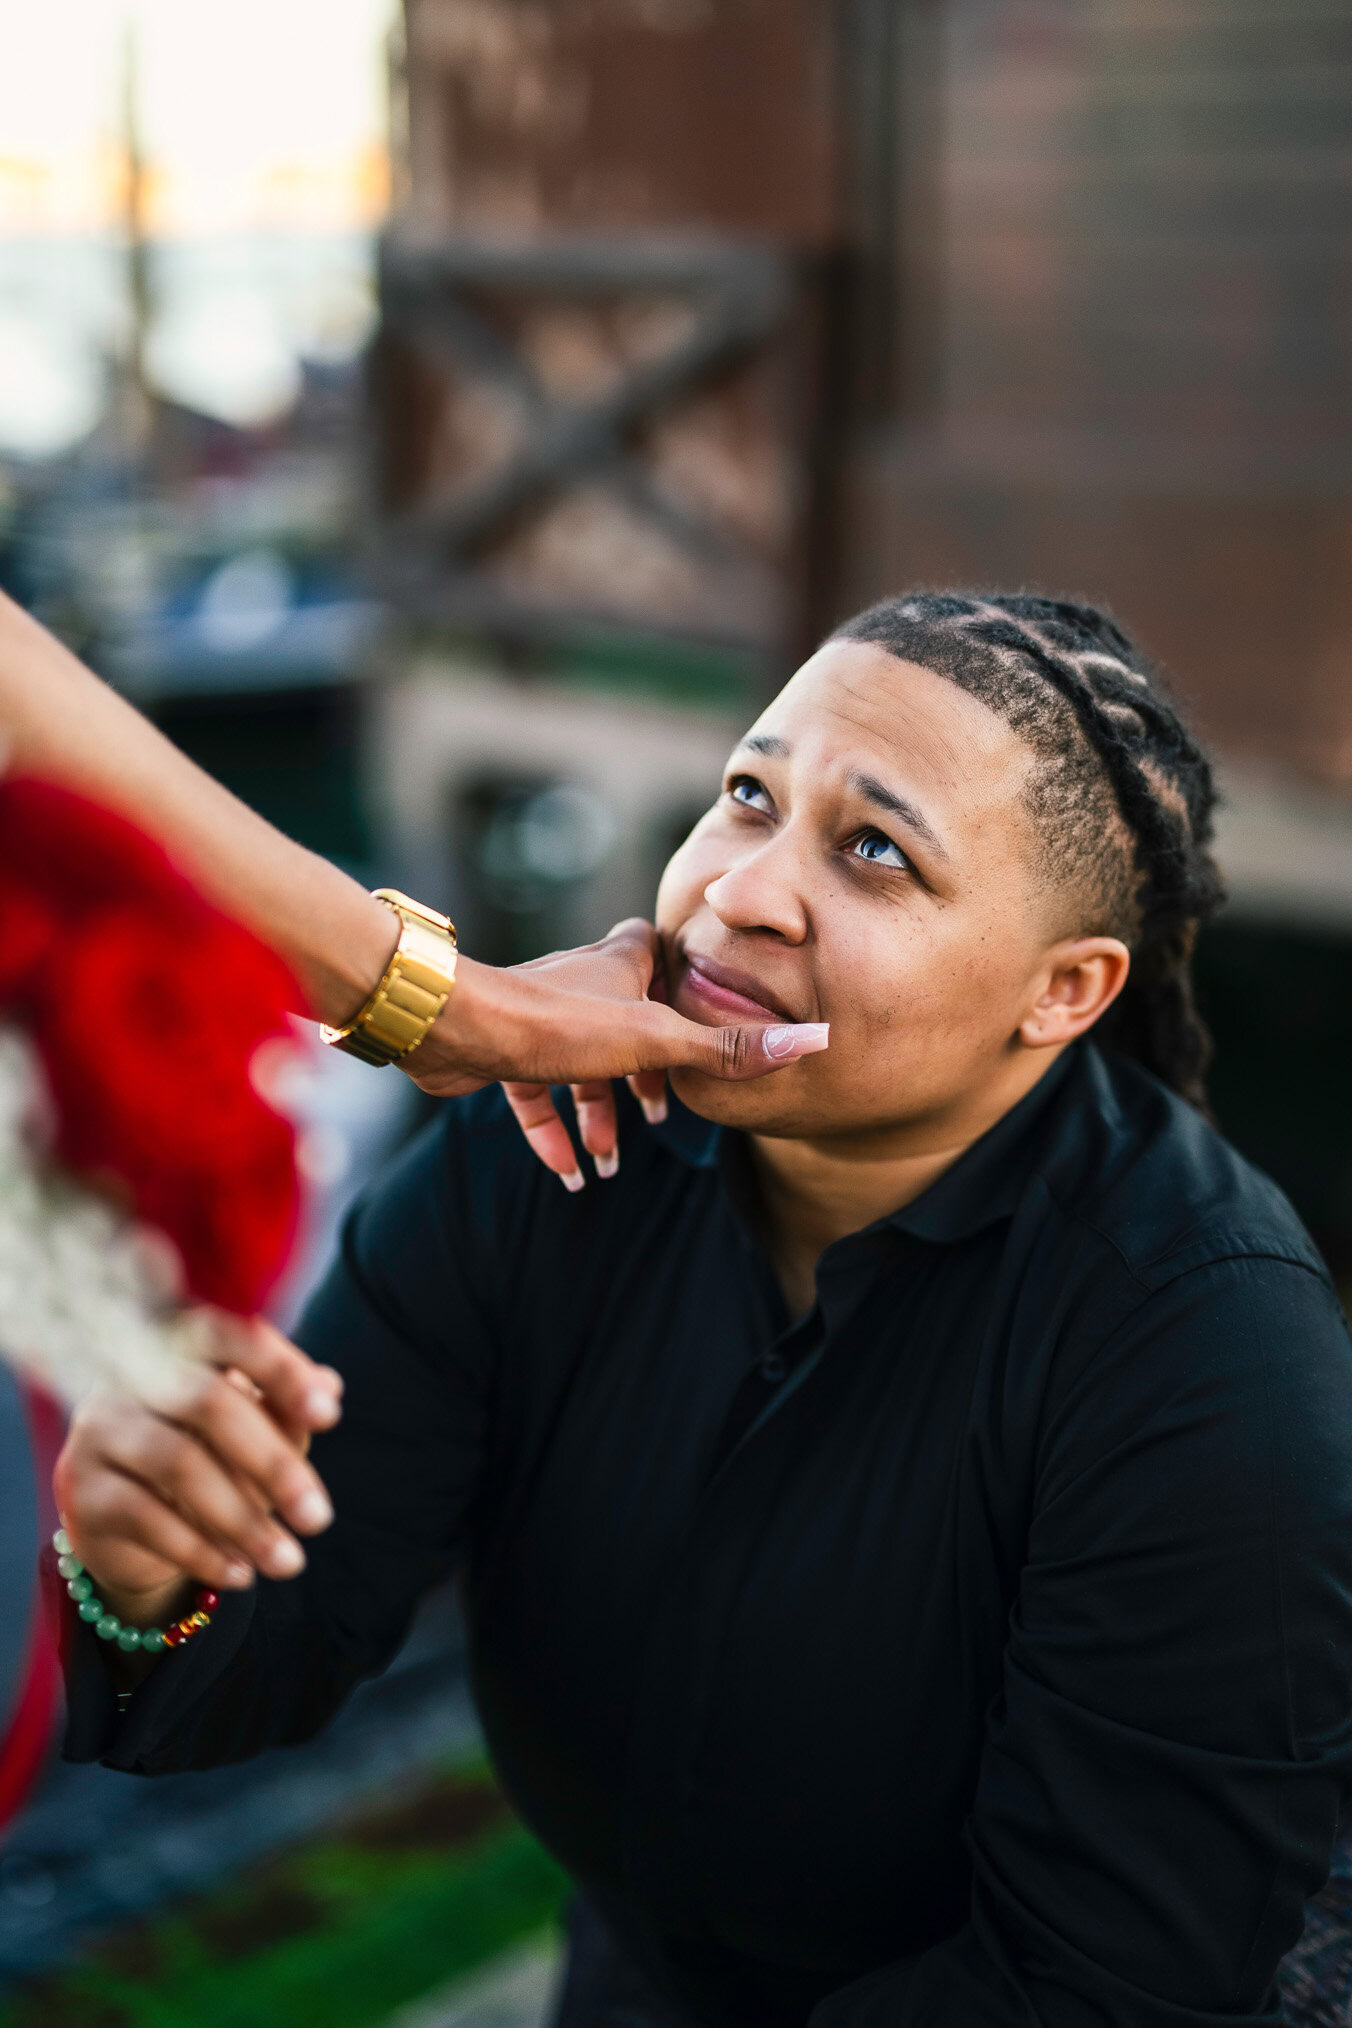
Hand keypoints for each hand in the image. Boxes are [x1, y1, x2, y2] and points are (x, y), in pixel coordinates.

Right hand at [53, 1315, 341, 1631]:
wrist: (124, 1522)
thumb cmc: (206, 1457)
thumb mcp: (251, 1432)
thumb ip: (284, 1408)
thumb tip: (329, 1387)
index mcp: (180, 1344)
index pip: (232, 1338)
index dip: (282, 1371)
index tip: (330, 1415)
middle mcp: (130, 1375)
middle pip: (209, 1403)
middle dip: (273, 1463)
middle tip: (319, 1518)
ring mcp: (99, 1428)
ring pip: (179, 1464)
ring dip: (243, 1520)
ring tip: (289, 1562)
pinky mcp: (81, 1489)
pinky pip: (147, 1518)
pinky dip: (201, 1552)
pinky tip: (241, 1575)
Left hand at [395, 918, 827, 1183]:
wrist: (454, 1028)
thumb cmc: (555, 1022)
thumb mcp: (655, 1040)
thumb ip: (726, 1049)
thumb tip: (812, 1041)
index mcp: (623, 961)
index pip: (666, 956)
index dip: (688, 992)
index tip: (703, 1032)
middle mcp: (584, 982)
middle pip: (629, 1022)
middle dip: (645, 1075)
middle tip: (660, 1116)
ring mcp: (543, 1016)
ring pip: (582, 1067)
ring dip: (598, 1118)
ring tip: (610, 1162)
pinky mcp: (505, 1050)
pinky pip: (536, 1096)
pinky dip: (553, 1133)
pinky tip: (567, 1171)